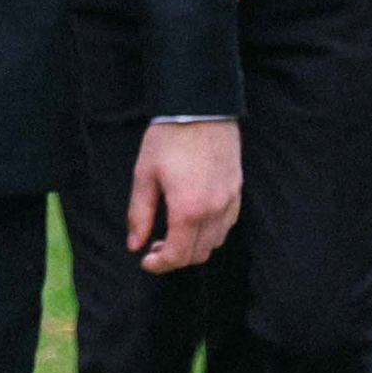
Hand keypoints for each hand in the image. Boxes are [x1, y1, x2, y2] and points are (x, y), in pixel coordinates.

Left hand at [129, 117, 242, 271]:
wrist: (201, 108)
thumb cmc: (168, 139)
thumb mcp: (144, 175)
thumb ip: (139, 214)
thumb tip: (134, 245)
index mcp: (188, 209)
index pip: (177, 255)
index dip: (159, 265)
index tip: (145, 260)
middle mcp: (214, 211)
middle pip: (197, 255)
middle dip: (174, 258)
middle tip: (154, 246)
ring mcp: (229, 202)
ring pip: (214, 243)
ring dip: (193, 247)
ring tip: (172, 233)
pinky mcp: (237, 191)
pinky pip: (226, 226)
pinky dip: (210, 233)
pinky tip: (193, 220)